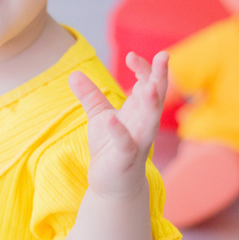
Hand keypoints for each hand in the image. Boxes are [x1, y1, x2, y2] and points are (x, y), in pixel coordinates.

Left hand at [69, 52, 168, 200]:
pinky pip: (125, 144)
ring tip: (149, 86)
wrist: (112, 184)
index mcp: (140, 111)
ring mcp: (137, 141)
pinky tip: (111, 119)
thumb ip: (90, 96)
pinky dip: (119, 132)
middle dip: (161, 77)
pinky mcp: (125, 158)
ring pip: (150, 121)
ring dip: (151, 103)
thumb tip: (73, 73)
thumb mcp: (99, 117)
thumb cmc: (110, 148)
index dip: (143, 69)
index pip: (149, 84)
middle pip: (157, 97)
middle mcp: (143, 124)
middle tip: (165, 55)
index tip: (131, 56)